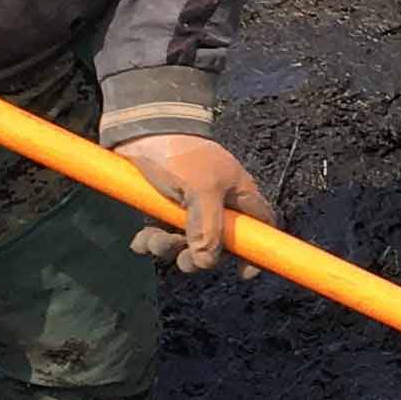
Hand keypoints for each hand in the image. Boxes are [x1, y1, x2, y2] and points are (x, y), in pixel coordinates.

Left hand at [120, 135, 270, 273]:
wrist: (141, 127)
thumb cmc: (182, 155)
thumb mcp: (202, 190)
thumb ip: (209, 229)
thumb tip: (206, 262)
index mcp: (237, 195)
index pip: (260, 228)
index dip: (257, 252)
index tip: (243, 272)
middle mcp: (215, 204)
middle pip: (217, 245)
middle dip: (200, 257)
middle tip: (185, 260)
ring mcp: (186, 207)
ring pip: (183, 243)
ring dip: (168, 248)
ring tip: (154, 240)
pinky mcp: (159, 207)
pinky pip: (158, 235)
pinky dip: (149, 242)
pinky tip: (140, 240)